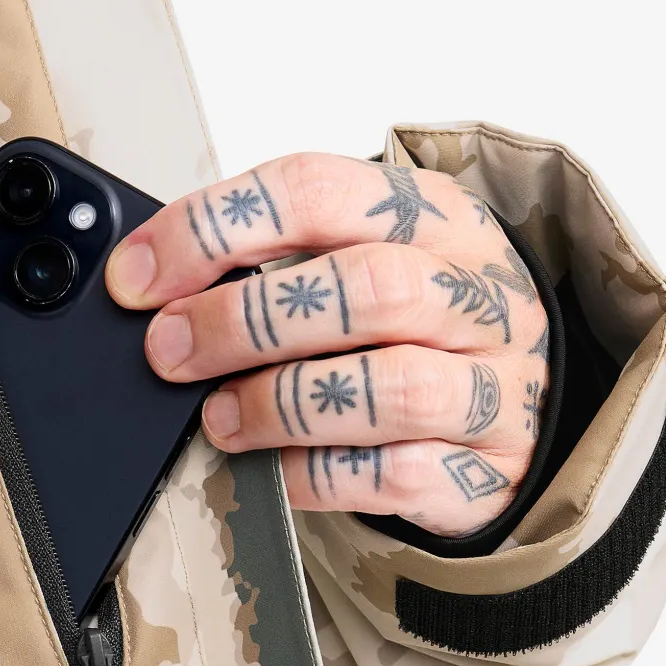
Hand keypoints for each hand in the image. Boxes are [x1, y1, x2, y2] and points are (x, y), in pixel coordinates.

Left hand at [105, 154, 548, 534]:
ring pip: (390, 387)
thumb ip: (275, 264)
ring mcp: (493, 383)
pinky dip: (314, 473)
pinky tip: (271, 468)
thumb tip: (154, 291)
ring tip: (219, 418)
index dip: (211, 231)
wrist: (526, 406)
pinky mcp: (486, 468)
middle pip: (362, 287)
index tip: (139, 276)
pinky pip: (393, 475)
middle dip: (242, 321)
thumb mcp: (362, 259)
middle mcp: (474, 291)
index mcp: (432, 214)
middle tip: (169, 352)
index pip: (314, 191)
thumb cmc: (418, 325)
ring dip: (279, 403)